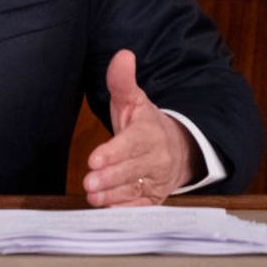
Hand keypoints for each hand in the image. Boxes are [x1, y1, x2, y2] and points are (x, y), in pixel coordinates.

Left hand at [84, 50, 199, 206]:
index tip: (94, 159)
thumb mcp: (133, 101)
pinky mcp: (154, 198)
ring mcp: (156, 180)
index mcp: (150, 133)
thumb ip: (122, 81)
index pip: (131, 144)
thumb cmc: (146, 125)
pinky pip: (142, 207)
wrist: (177, 150)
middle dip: (110, 177)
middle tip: (89, 182)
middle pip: (132, 170)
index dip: (113, 152)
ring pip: (134, 189)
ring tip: (93, 196)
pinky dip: (126, 210)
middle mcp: (156, 158)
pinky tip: (109, 211)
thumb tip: (122, 55)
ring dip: (113, 195)